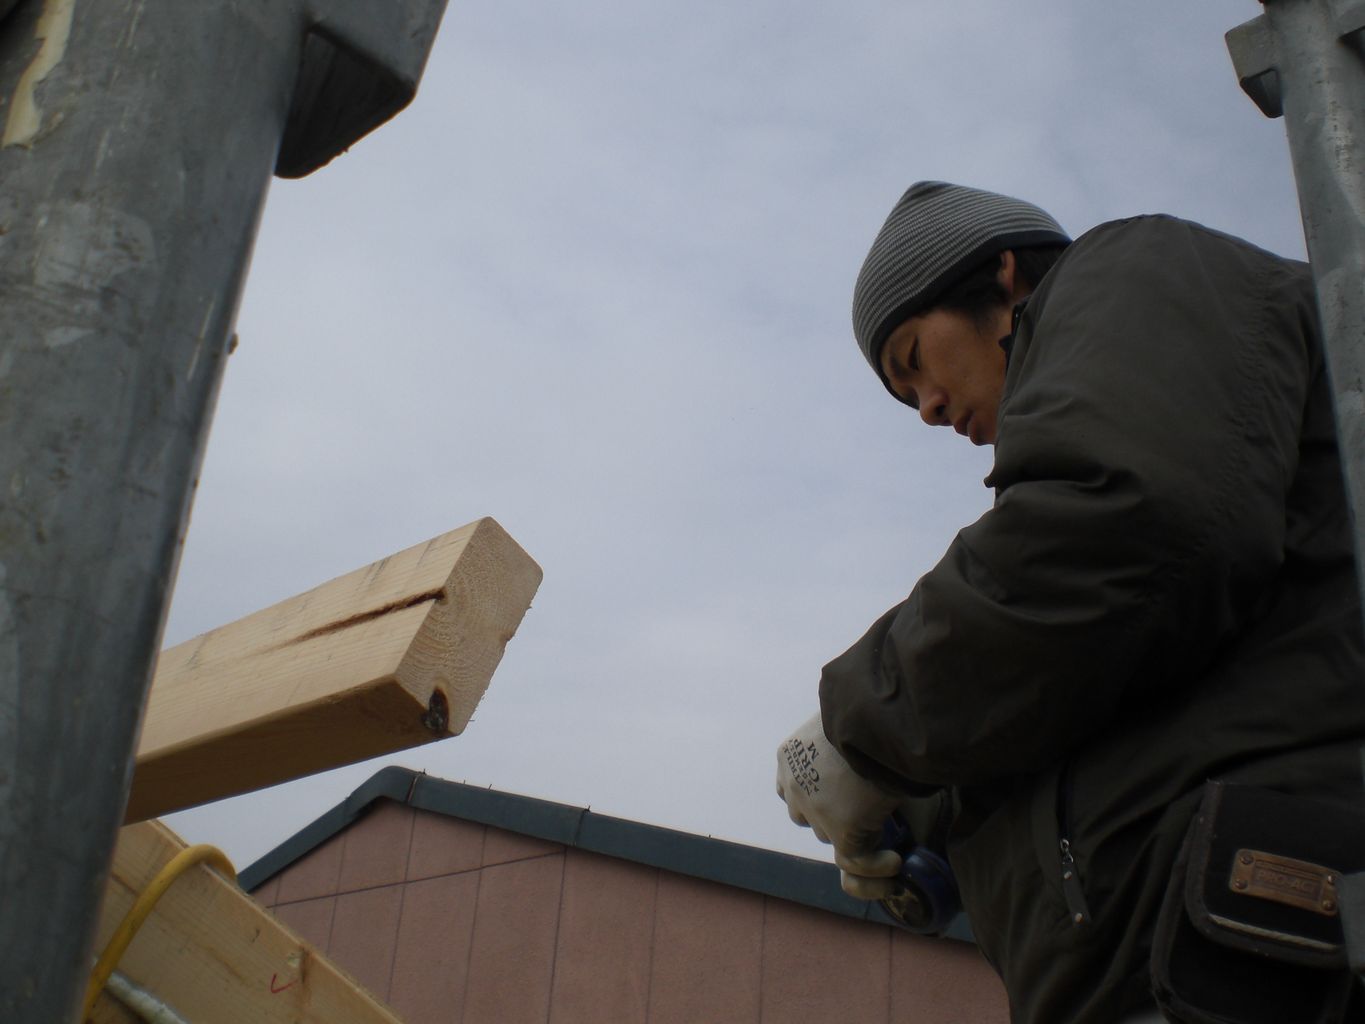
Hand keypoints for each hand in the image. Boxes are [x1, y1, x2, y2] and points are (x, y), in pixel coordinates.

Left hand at [775, 713, 902, 897]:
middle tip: (861, 806)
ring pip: (828, 835)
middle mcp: (793, 784)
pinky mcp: (843, 830)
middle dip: (830, 813)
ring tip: (880, 831)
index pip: (791, 785)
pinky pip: (857, 862)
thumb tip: (856, 738)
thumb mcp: (841, 718)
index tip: (838, 791)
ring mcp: (816, 809)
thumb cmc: (868, 708)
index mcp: (790, 754)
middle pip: (806, 814)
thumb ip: (839, 735)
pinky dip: (874, 868)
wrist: (879, 716)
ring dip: (850, 833)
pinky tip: (894, 861)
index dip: (813, 793)